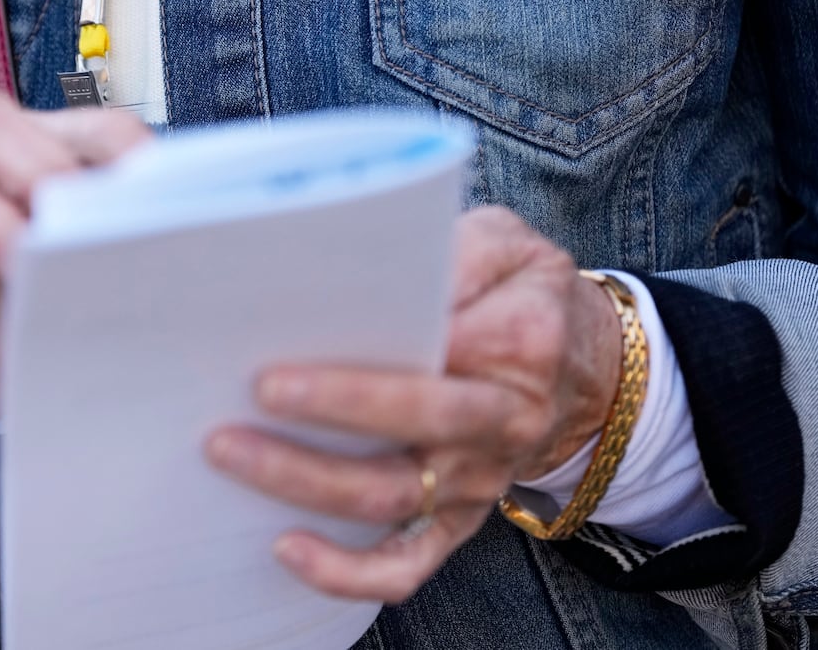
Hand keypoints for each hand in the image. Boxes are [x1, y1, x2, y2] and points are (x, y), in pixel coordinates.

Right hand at [0, 82, 150, 467]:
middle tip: (69, 208)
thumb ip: (121, 256)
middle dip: (30, 155)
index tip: (157, 191)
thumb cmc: (25, 323)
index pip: (79, 124)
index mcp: (32, 163)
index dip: (118, 147)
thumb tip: (191, 251)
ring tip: (21, 260)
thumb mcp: (81, 287)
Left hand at [204, 206, 621, 602]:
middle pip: (414, 427)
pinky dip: (347, 572)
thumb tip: (395, 273)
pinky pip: (406, 563)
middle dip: (329, 413)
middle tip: (254, 392)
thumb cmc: (523, 295)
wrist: (584, 371)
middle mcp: (503, 421)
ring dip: (307, 483)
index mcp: (521, 345)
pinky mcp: (456, 520)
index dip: (369, 360)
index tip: (295, 345)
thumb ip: (460, 250)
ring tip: (233, 453)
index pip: (444, 351)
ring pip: (390, 499)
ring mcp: (476, 480)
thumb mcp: (509, 244)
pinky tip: (287, 550)